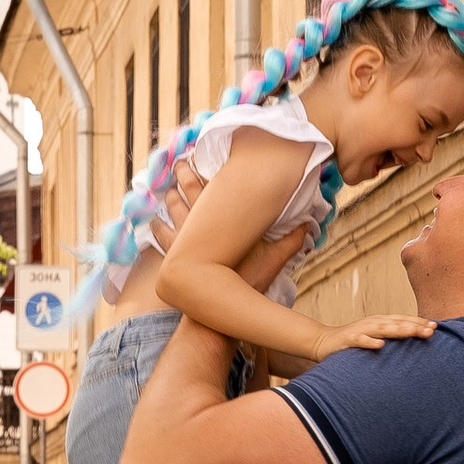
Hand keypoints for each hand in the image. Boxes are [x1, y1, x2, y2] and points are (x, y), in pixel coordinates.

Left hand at [153, 155, 316, 298]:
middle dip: (182, 174)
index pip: (211, 184)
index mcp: (224, 217)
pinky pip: (162, 236)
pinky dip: (158, 226)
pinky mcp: (175, 254)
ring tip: (168, 188)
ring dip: (169, 197)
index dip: (204, 166)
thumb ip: (290, 242)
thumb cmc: (246, 281)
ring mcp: (184, 238)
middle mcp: (200, 223)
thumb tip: (309, 227)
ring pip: (172, 208)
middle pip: (187, 189)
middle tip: (180, 162)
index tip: (200, 153)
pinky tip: (154, 221)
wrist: (218, 309)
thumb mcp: (273, 260)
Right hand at [311, 315, 434, 356]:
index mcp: (381, 322)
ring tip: (413, 332)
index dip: (419, 322)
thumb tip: (414, 340)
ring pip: (382, 329)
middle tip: (431, 331)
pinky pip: (361, 341)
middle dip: (415, 326)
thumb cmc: (354, 341)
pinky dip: (370, 342)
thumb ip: (391, 336)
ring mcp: (361, 330)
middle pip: (397, 323)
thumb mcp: (375, 336)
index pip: (403, 319)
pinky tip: (380, 346)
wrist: (324, 342)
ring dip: (398, 330)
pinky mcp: (348, 340)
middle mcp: (373, 323)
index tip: (436, 327)